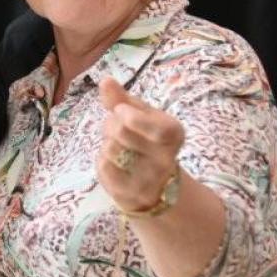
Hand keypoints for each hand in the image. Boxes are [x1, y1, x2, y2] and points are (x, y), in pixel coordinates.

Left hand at [96, 77, 183, 212]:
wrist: (157, 185)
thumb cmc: (146, 140)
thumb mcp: (141, 115)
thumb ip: (122, 99)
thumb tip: (105, 80)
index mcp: (173, 134)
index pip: (144, 123)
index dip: (128, 114)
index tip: (122, 111)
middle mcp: (166, 160)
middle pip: (121, 132)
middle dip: (111, 125)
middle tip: (117, 129)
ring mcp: (148, 181)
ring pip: (110, 150)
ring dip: (106, 144)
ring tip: (118, 147)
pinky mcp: (131, 196)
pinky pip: (103, 168)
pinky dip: (102, 161)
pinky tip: (115, 163)